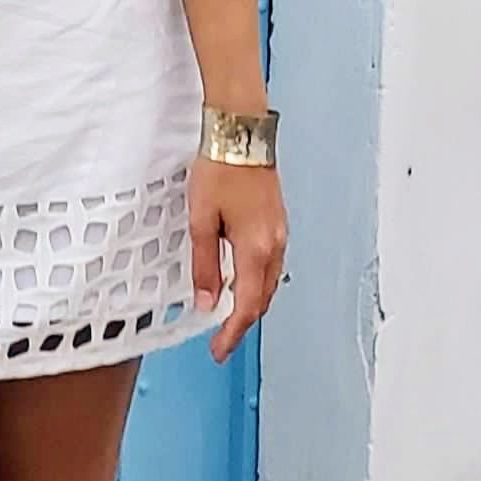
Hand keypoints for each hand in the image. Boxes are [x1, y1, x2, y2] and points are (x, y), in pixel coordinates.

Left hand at [189, 152, 286, 361]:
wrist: (241, 130)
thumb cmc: (220, 167)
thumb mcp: (201, 219)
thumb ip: (204, 265)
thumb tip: (207, 301)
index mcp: (255, 248)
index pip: (246, 306)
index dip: (232, 333)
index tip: (219, 350)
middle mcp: (274, 244)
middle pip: (262, 298)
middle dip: (243, 321)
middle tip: (222, 336)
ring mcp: (279, 231)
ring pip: (269, 281)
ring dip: (251, 300)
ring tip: (228, 310)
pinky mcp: (277, 219)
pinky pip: (271, 262)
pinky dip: (257, 279)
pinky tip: (241, 276)